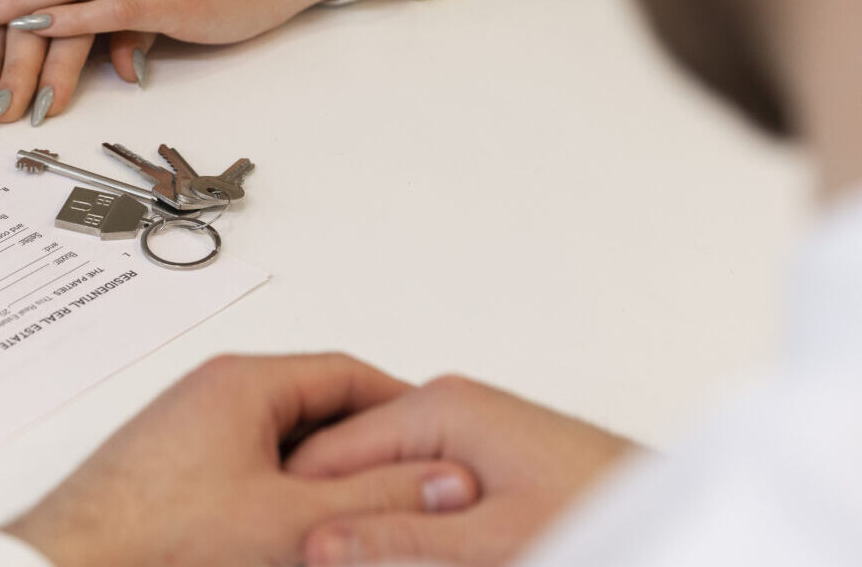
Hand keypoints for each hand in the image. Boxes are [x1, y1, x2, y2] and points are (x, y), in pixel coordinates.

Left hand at [4, 354, 481, 566]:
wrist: (73, 566)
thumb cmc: (154, 540)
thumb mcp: (293, 521)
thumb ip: (376, 498)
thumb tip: (441, 480)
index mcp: (242, 384)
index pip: (347, 373)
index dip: (404, 409)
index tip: (439, 444)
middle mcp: (212, 396)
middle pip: (318, 408)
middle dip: (368, 450)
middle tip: (412, 488)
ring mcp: (191, 433)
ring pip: (286, 446)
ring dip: (327, 480)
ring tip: (360, 519)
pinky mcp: (177, 473)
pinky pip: (252, 472)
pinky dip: (287, 497)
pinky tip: (301, 536)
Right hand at [285, 374, 637, 565]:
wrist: (678, 515)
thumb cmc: (601, 512)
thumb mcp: (492, 544)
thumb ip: (399, 540)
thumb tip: (320, 543)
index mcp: (439, 407)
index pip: (325, 450)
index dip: (296, 504)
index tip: (279, 546)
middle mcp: (445, 406)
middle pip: (347, 458)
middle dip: (329, 511)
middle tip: (318, 558)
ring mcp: (461, 428)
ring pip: (377, 474)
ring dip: (364, 517)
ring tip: (350, 556)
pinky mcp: (477, 456)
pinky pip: (411, 481)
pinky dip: (399, 517)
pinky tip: (394, 549)